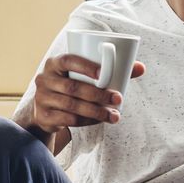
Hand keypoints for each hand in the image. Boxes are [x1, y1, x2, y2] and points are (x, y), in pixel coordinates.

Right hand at [29, 55, 145, 133]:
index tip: (103, 74)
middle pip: (73, 87)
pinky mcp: (44, 116)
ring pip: (72, 106)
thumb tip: (141, 67)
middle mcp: (44, 79)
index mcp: (54, 63)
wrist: (47, 110)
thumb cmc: (73, 86)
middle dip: (98, 95)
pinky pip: (69, 120)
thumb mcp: (85, 77)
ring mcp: (42, 98)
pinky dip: (87, 121)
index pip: (68, 60)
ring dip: (96, 111)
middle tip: (118, 99)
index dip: (86, 66)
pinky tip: (100, 121)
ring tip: (114, 115)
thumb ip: (112, 71)